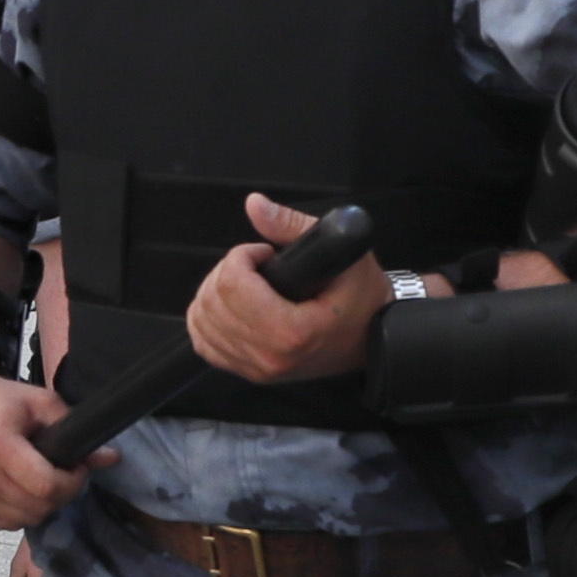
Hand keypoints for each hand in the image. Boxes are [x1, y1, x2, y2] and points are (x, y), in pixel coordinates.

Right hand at [0, 362, 104, 527]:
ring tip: (40, 478)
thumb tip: (112, 458)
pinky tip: (20, 488)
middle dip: (61, 493)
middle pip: (38, 507)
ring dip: (42, 505)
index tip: (77, 467)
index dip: (72, 481)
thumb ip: (74, 429)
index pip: (46, 486)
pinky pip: (7, 524)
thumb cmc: (1, 401)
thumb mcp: (40, 402)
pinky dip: (21, 511)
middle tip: (62, 472)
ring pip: (25, 520)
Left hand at [188, 190, 384, 383]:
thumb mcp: (341, 254)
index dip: (242, 256)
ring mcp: (255, 369)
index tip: (265, 253)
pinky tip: (229, 302)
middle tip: (256, 265)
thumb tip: (254, 204)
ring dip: (214, 291)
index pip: (233, 285)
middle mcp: (268, 357)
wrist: (374, 340)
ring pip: (201, 320)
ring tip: (246, 282)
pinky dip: (206, 317)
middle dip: (228, 271)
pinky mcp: (248, 372)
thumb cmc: (364, 299)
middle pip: (213, 300)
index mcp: (291, 333)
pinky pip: (203, 342)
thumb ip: (291, 225)